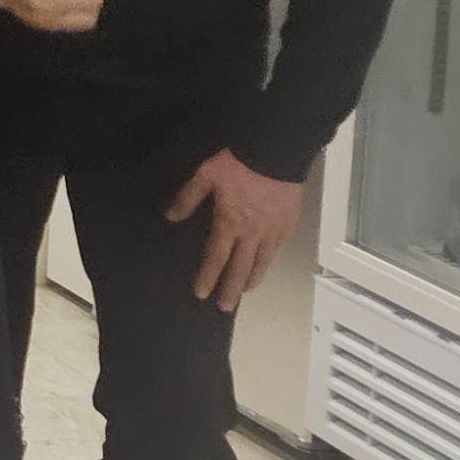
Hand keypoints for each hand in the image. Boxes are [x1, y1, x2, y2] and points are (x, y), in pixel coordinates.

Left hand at [169, 147, 305, 309]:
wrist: (276, 152)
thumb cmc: (239, 163)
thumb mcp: (205, 176)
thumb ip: (187, 198)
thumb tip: (171, 217)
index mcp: (229, 223)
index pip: (215, 257)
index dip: (207, 276)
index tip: (201, 293)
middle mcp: (251, 233)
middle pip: (240, 268)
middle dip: (231, 289)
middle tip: (225, 307)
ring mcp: (273, 230)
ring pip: (262, 262)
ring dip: (252, 279)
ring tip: (245, 292)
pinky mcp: (288, 223)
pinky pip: (278, 249)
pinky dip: (270, 261)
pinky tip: (266, 266)